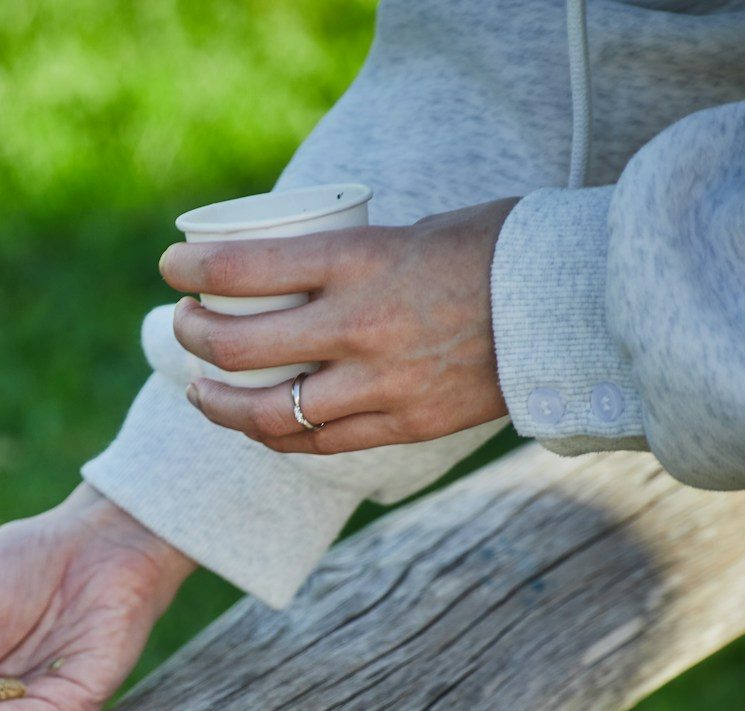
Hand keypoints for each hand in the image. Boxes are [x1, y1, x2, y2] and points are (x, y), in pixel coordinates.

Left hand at [159, 197, 519, 453]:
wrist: (574, 304)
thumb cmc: (491, 250)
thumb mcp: (406, 232)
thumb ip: (347, 260)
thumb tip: (286, 277)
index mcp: (358, 259)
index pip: (239, 270)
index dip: (188, 270)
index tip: (171, 266)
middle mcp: (360, 325)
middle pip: (238, 347)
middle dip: (193, 336)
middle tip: (184, 324)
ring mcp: (380, 384)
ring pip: (267, 413)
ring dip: (218, 404)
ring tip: (200, 391)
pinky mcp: (403, 426)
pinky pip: (317, 444)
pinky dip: (275, 435)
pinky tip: (256, 425)